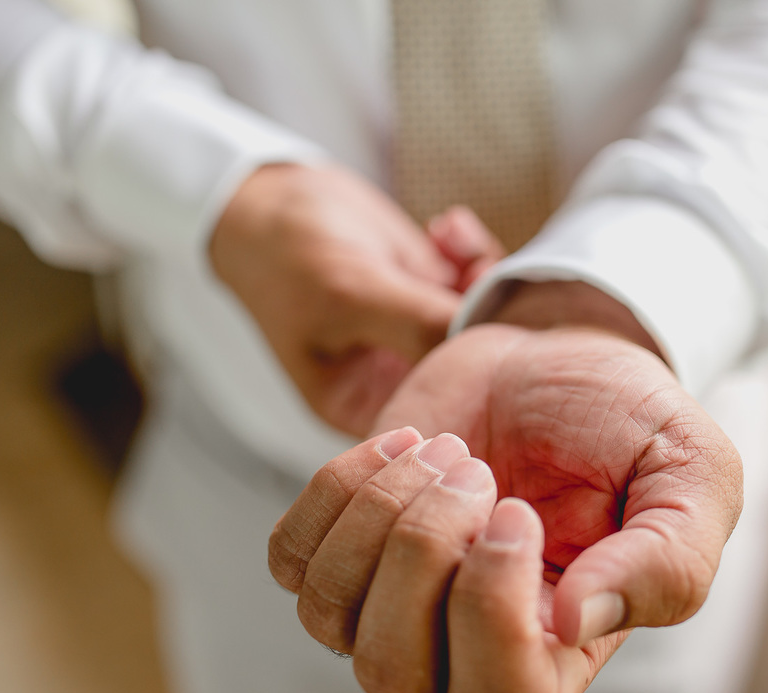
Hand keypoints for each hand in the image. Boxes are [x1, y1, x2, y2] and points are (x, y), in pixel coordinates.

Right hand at [209, 163, 501, 434]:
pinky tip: (446, 226)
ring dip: (485, 276)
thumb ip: (417, 324)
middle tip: (483, 278)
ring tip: (454, 239)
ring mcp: (420, 333)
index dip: (476, 389)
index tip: (497, 344)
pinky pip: (480, 284)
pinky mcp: (433, 293)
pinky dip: (475, 251)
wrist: (270, 198)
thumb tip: (492, 346)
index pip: (437, 418)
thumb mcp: (350, 293)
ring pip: (486, 322)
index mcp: (365, 404)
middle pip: (473, 372)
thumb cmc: (289, 257)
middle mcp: (398, 376)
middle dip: (490, 323)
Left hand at [269, 321, 742, 692]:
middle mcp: (464, 647)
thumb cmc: (628, 422)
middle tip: (474, 467)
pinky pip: (289, 558)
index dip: (490, 612)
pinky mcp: (344, 545)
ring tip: (444, 448)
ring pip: (329, 616)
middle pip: (392, 672)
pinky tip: (402, 444)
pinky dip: (334, 490)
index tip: (518, 509)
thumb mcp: (691, 475)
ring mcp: (392, 602)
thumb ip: (668, 561)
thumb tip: (577, 621)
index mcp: (558, 651)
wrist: (557, 354)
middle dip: (420, 554)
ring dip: (377, 513)